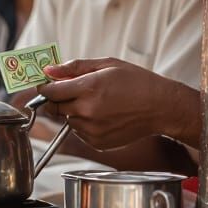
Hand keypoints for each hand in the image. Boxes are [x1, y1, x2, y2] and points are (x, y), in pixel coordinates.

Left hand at [37, 58, 200, 149]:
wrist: (161, 107)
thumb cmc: (137, 82)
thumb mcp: (107, 64)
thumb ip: (74, 67)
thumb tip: (48, 70)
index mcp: (88, 88)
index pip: (49, 91)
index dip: (46, 86)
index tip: (48, 83)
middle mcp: (87, 112)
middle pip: (54, 107)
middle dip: (60, 98)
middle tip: (78, 90)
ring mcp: (91, 130)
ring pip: (67, 120)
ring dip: (73, 111)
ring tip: (98, 102)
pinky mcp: (96, 143)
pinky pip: (79, 132)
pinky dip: (84, 124)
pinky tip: (104, 115)